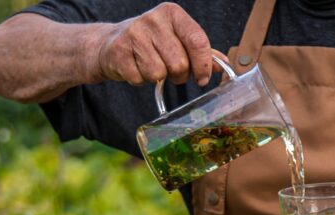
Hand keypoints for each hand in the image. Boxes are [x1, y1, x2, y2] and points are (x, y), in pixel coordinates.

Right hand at [95, 3, 225, 85]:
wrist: (111, 43)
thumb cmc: (151, 43)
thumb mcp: (177, 40)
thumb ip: (200, 52)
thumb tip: (222, 66)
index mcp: (172, 14)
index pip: (197, 41)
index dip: (203, 65)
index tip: (203, 78)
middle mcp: (153, 20)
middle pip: (179, 63)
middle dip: (178, 75)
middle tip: (171, 71)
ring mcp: (133, 34)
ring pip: (159, 73)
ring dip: (158, 78)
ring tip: (151, 66)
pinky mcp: (118, 51)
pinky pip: (140, 79)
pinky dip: (140, 80)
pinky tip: (136, 68)